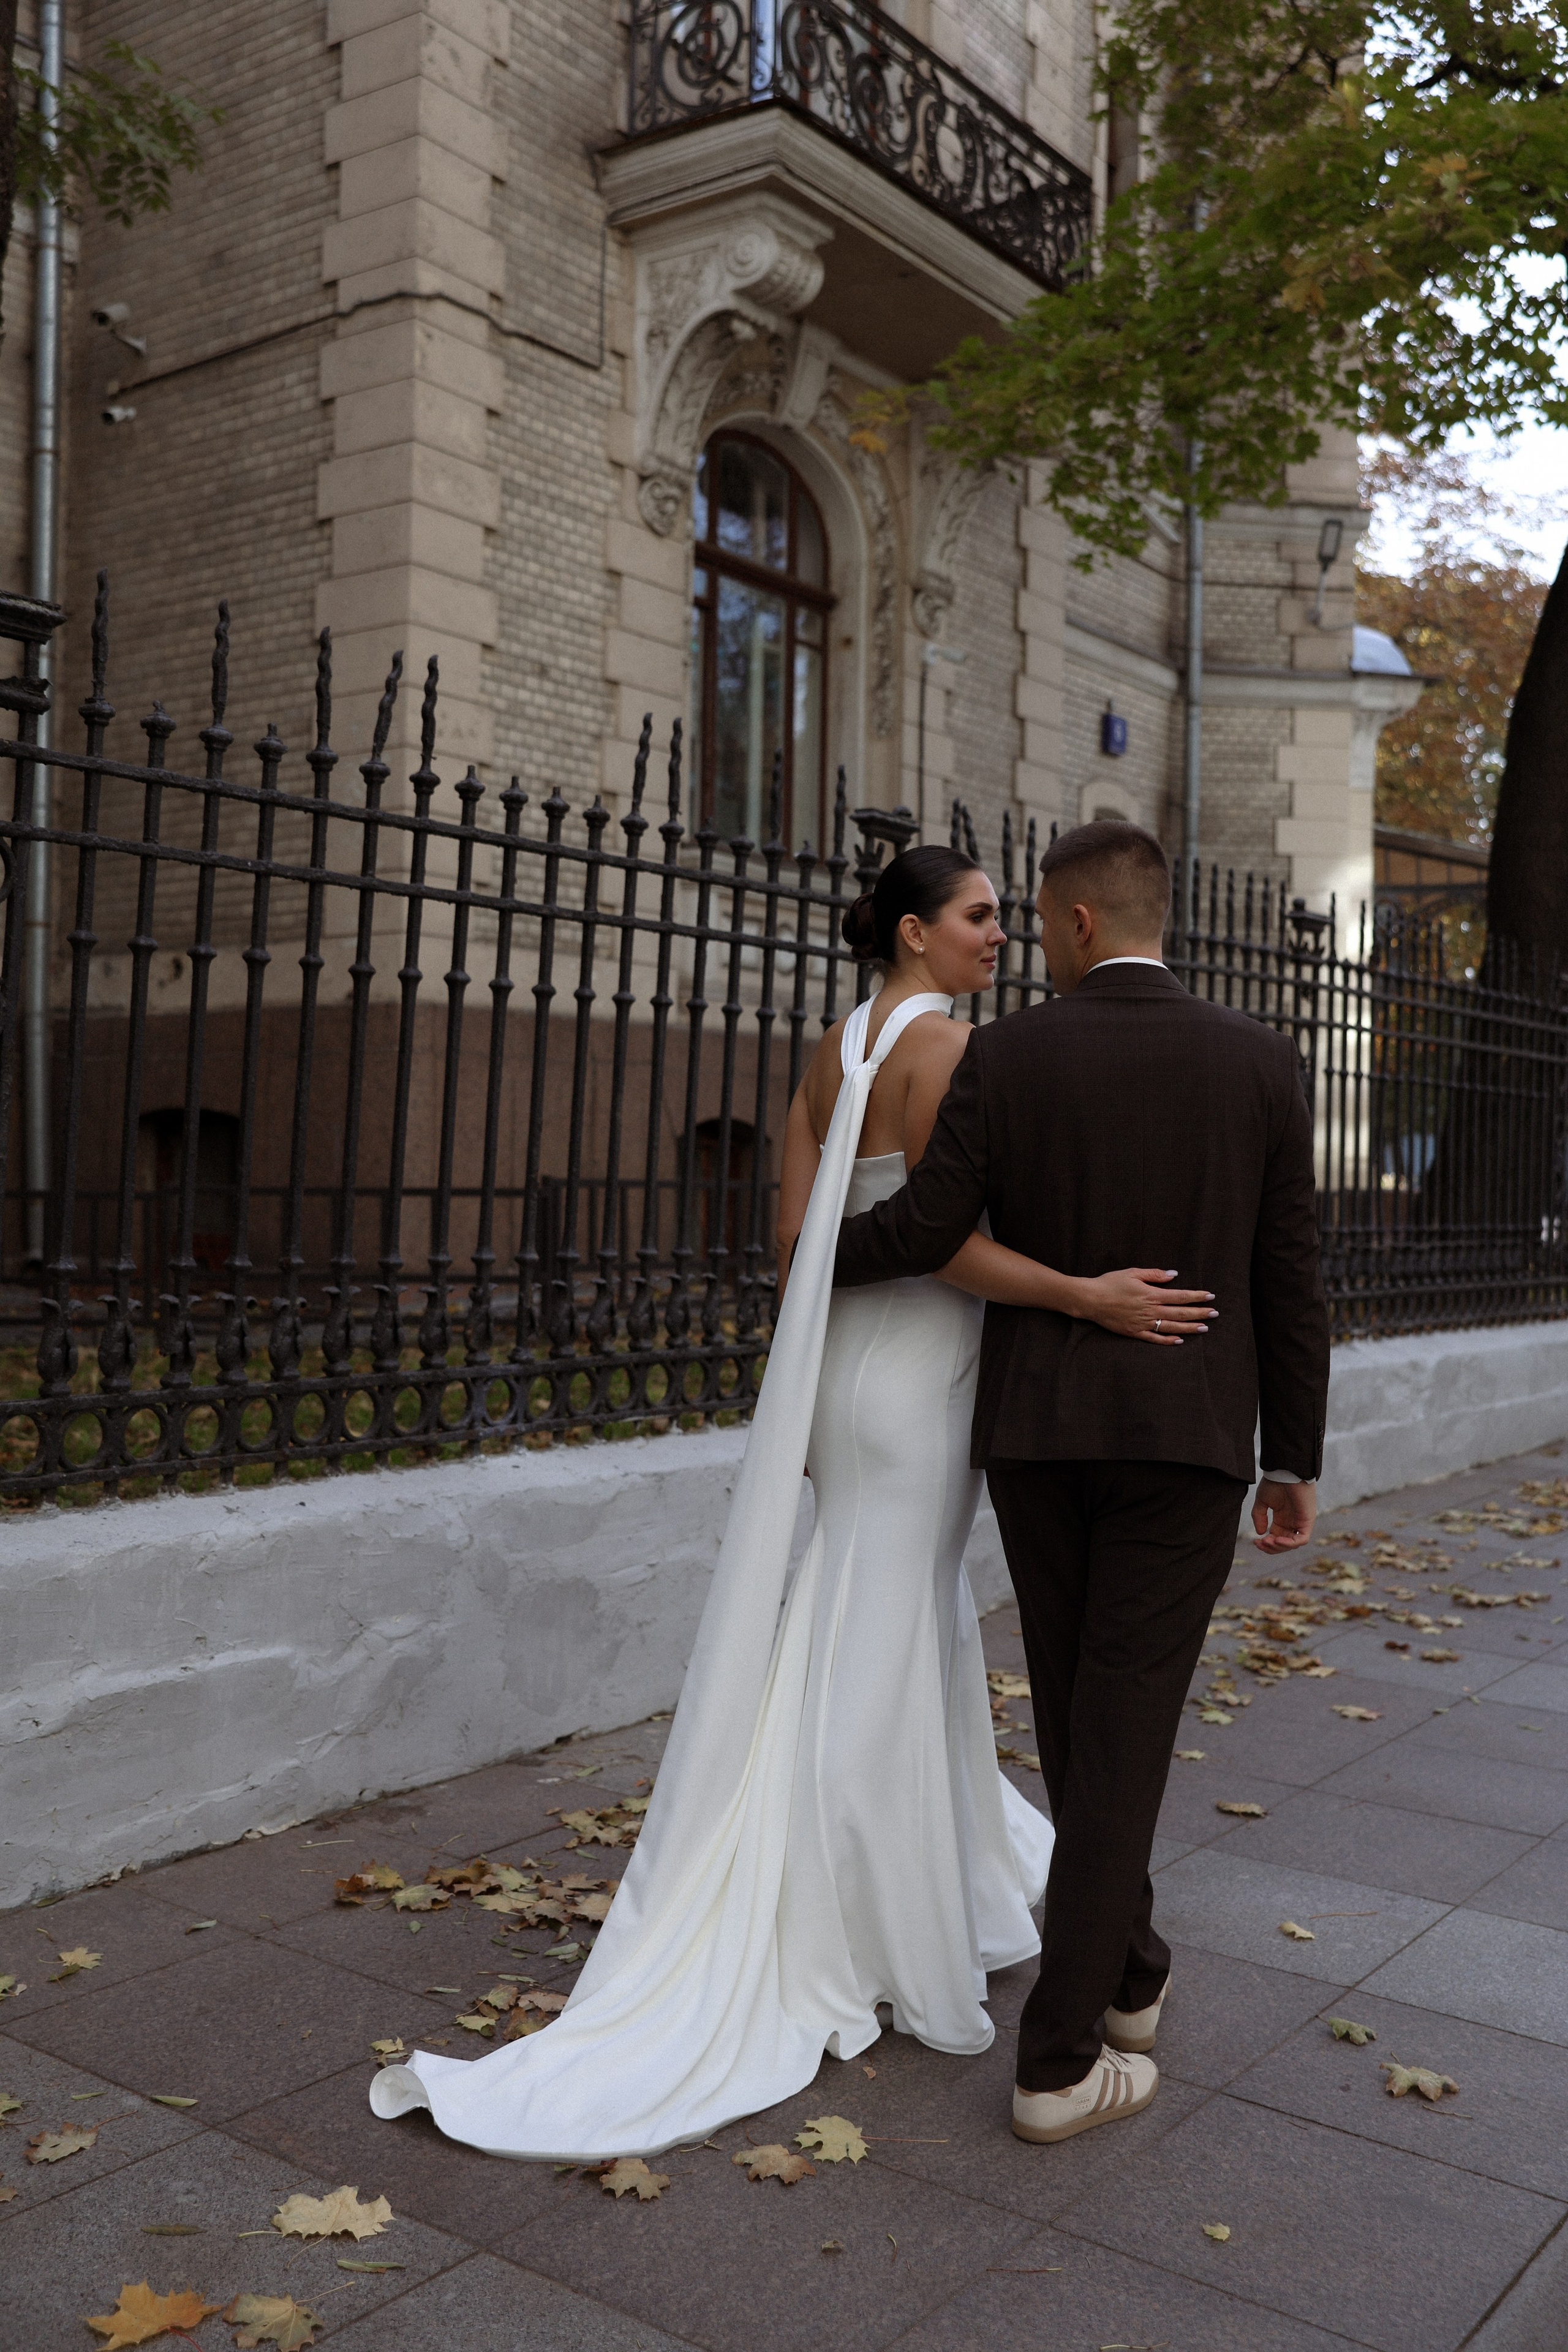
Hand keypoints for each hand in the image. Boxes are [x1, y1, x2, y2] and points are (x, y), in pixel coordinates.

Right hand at [1072, 1267, 1215, 1343]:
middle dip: (1200, 1313)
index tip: (1210, 1296)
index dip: (1197, 1296)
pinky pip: (1155, 1338)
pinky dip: (1168, 1340)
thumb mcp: (1133, 1273)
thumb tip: (1174, 1275)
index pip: (1180, 1296)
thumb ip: (1155, 1274)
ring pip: (1171, 1327)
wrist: (1090, 1299)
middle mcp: (1150, 1310)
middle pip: (1180, 1313)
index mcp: (1151, 1294)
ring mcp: (1143, 1323)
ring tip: (1204, 1328)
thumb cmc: (1110, 1283)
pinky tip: (1179, 1340)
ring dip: (1190, 1328)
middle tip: (1215, 1313)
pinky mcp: (1134, 1332)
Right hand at [1252, 1478, 1315, 1551]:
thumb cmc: (1275, 1482)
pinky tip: (1277, 1540)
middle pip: (1284, 1544)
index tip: (1255, 1542)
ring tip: (1267, 1541)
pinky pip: (1301, 1539)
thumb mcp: (1262, 1501)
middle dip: (1271, 1547)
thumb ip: (1259, 1516)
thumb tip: (1261, 1533)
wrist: (1285, 1471)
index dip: (1266, 1544)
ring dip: (1279, 1547)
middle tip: (1260, 1543)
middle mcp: (1292, 1522)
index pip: (1276, 1538)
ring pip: (1292, 1544)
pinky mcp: (1307, 1521)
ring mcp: (1300, 1522)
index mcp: (1282, 1518)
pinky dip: (1290, 1543)